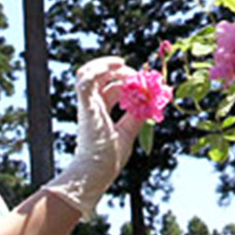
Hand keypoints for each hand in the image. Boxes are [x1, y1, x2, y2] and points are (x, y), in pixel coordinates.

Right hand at [43, 56, 141, 217]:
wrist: (98, 170)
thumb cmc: (109, 158)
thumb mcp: (128, 133)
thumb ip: (137, 117)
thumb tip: (149, 102)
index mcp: (100, 113)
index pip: (110, 90)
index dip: (126, 82)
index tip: (143, 82)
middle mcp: (92, 106)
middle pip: (100, 78)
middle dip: (119, 71)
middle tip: (137, 75)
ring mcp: (87, 104)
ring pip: (88, 73)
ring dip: (106, 65)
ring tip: (123, 64)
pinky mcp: (86, 105)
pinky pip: (85, 78)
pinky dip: (99, 67)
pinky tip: (117, 65)